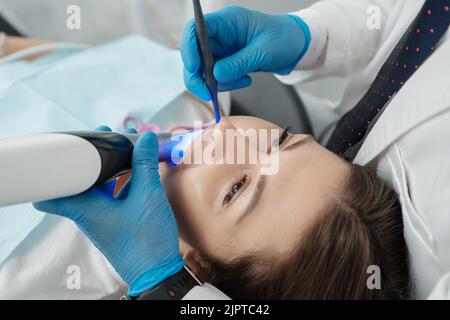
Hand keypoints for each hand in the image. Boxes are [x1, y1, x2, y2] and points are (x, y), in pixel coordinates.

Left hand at [33, 126, 184, 296]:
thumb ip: (145, 164)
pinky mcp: (113, 222)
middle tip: (107, 138)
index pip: (54, 191)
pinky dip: (117, 181)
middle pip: (78, 180)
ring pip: (95, 188)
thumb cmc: (147, 239)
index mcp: (86, 208)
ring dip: (107, 169)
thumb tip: (146, 138)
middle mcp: (88, 213)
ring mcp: (100, 218)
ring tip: (124, 150)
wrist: (156, 271)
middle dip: (91, 158)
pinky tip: (134, 172)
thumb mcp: (149, 196)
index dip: (61, 166)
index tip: (78, 145)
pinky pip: (109, 196)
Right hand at [181, 6, 310, 100]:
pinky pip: (216, 76)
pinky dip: (226, 83)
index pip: (195, 30)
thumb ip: (239, 63)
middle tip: (207, 92)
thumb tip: (216, 75)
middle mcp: (220, 34)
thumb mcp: (263, 51)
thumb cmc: (284, 38)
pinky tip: (244, 79)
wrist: (295, 45)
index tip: (194, 69)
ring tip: (241, 81)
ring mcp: (222, 48)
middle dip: (198, 75)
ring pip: (203, 69)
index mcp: (227, 21)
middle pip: (193, 53)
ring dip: (216, 82)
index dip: (189, 49)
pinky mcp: (226, 61)